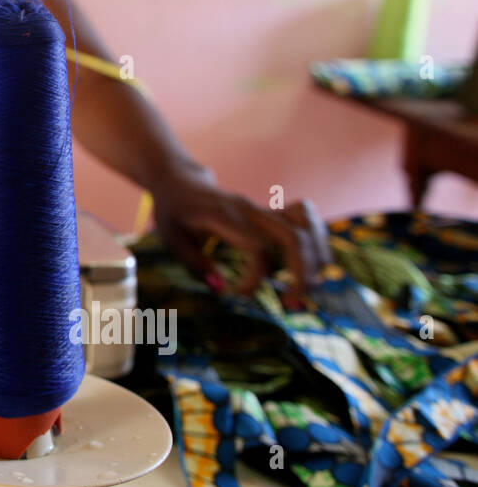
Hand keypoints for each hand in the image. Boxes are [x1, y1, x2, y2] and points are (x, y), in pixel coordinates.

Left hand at [150, 165, 331, 303]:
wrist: (179, 181)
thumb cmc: (173, 211)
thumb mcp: (169, 236)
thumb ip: (194, 263)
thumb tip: (221, 288)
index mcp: (223, 216)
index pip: (257, 248)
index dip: (254, 278)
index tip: (235, 294)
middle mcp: (249, 209)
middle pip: (292, 236)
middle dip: (301, 273)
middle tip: (292, 305)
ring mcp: (262, 208)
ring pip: (305, 226)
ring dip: (316, 259)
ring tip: (308, 288)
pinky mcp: (269, 212)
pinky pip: (305, 219)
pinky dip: (317, 241)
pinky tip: (313, 264)